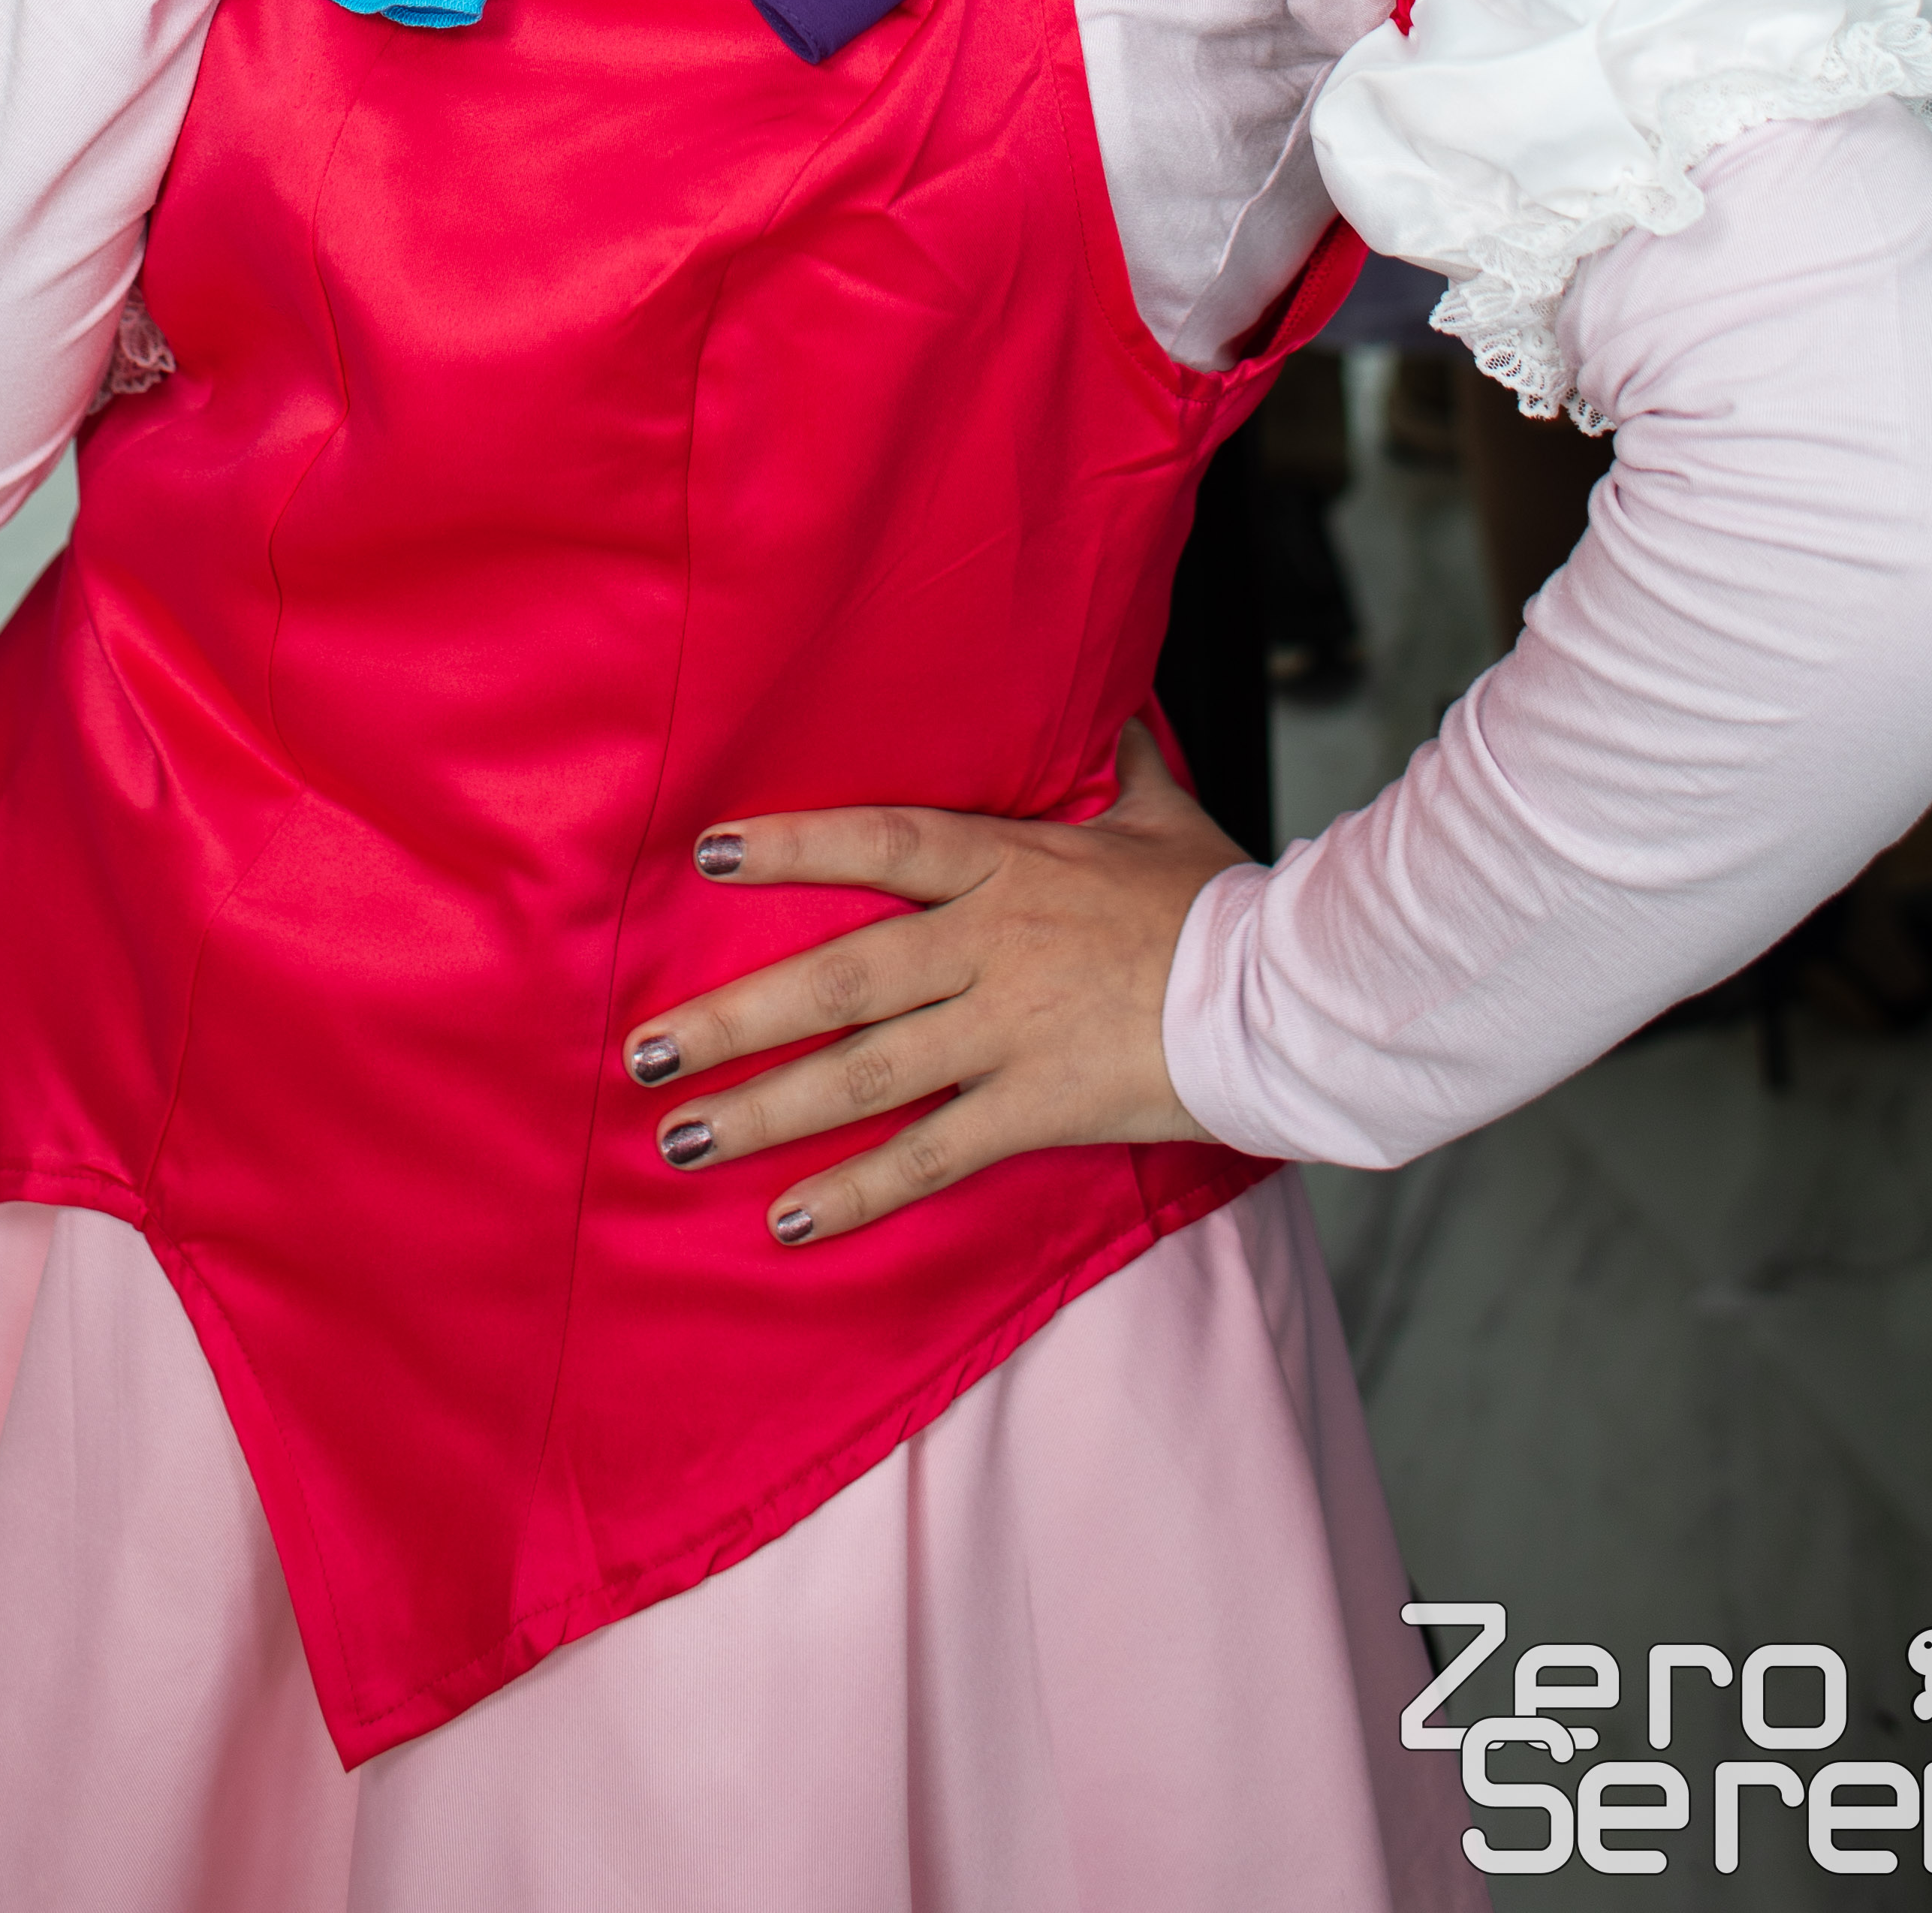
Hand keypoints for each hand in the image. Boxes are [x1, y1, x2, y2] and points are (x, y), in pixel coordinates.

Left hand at [621, 721, 1245, 1248]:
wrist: (1289, 991)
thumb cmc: (1223, 898)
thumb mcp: (1163, 815)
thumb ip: (1124, 766)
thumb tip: (1119, 711)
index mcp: (1007, 865)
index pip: (878, 841)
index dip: (791, 846)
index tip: (708, 852)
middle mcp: (986, 945)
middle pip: (835, 976)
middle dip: (732, 1016)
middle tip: (642, 1046)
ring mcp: (1005, 1030)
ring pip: (861, 1071)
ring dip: (762, 1109)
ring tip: (679, 1135)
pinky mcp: (1036, 1107)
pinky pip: (930, 1156)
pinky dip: (857, 1191)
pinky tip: (788, 1220)